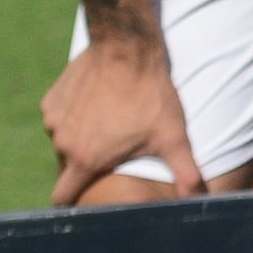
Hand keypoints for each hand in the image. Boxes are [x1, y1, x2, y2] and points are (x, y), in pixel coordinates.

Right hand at [44, 29, 202, 205]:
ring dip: (81, 140)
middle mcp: (62, 143)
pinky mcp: (51, 99)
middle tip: (113, 154)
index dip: (74, 204)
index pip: (63, 199)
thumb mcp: (173, 137)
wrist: (127, 47)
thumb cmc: (151, 95)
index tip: (87, 202)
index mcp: (85, 160)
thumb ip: (186, 174)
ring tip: (110, 126)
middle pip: (68, 169)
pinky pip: (60, 118)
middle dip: (86, 168)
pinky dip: (74, 118)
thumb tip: (201, 202)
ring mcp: (53, 120)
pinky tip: (98, 105)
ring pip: (64, 142)